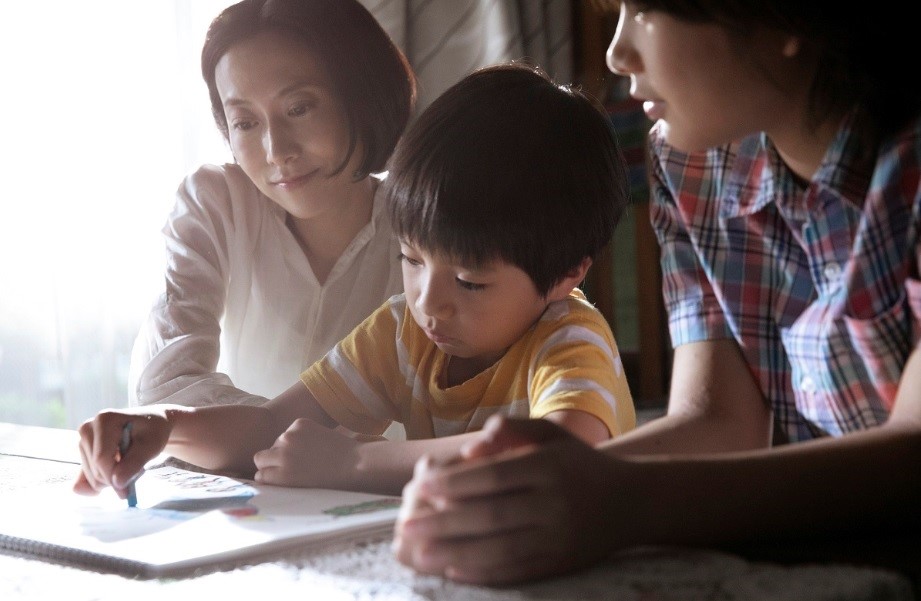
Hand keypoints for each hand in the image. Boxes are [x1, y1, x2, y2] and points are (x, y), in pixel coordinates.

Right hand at [74, 409, 170, 498]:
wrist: (150, 424)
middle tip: (136, 469)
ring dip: (111, 479)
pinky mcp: (82, 453)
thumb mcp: (151, 446)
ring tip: (128, 465)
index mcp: (104, 420)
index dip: (114, 478)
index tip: (128, 491)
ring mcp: (82, 440)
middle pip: (95, 468)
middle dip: (115, 478)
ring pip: (91, 476)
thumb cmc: (152, 431)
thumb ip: (134, 463)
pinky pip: (82, 479)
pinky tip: (112, 480)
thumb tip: (116, 483)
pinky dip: (98, 485)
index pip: (102, 458)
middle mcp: (88, 428)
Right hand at [253, 418, 358, 487]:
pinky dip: (298, 434)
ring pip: (277, 441)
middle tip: (285, 463)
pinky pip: (291, 429)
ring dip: (286, 446)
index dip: (268, 475)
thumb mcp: (300, 488)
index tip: (276, 475)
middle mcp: (282, 455)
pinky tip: (313, 441)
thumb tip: (263, 476)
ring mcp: (290, 437)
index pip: (259, 475)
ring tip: (306, 452)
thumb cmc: (330, 481)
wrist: (354, 463)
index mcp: (281, 476)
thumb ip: (281, 481)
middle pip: (260, 456)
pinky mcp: (300, 423)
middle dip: (269, 460)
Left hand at [393, 415, 630, 584]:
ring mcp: (560, 537)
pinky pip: (518, 571)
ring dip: (455, 554)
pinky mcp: (562, 563)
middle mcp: (556, 503)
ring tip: (420, 556)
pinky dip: (484, 574)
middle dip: (442, 523)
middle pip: (490, 515)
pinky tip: (455, 572)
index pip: (492, 477)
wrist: (632, 501)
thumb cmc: (579, 463)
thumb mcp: (552, 434)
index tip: (416, 489)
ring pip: (500, 549)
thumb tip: (471, 447)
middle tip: (404, 527)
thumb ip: (512, 430)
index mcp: (549, 467)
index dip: (451, 484)